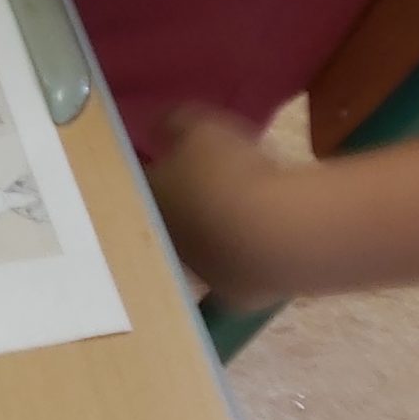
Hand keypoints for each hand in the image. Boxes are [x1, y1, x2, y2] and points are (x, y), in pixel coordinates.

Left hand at [148, 107, 302, 308]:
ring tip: (242, 212)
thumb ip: (174, 124)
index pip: (141, 181)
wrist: (277, 235)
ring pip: (203, 249)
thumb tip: (158, 127)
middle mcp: (169, 243)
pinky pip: (238, 273)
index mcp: (151, 201)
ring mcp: (203, 273)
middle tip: (209, 183)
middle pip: (170, 219)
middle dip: (184, 202)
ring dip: (215, 233)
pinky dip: (246, 260)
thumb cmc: (231, 175)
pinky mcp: (238, 295)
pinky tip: (262, 245)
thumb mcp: (199, 128)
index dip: (154, 165)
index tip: (169, 155)